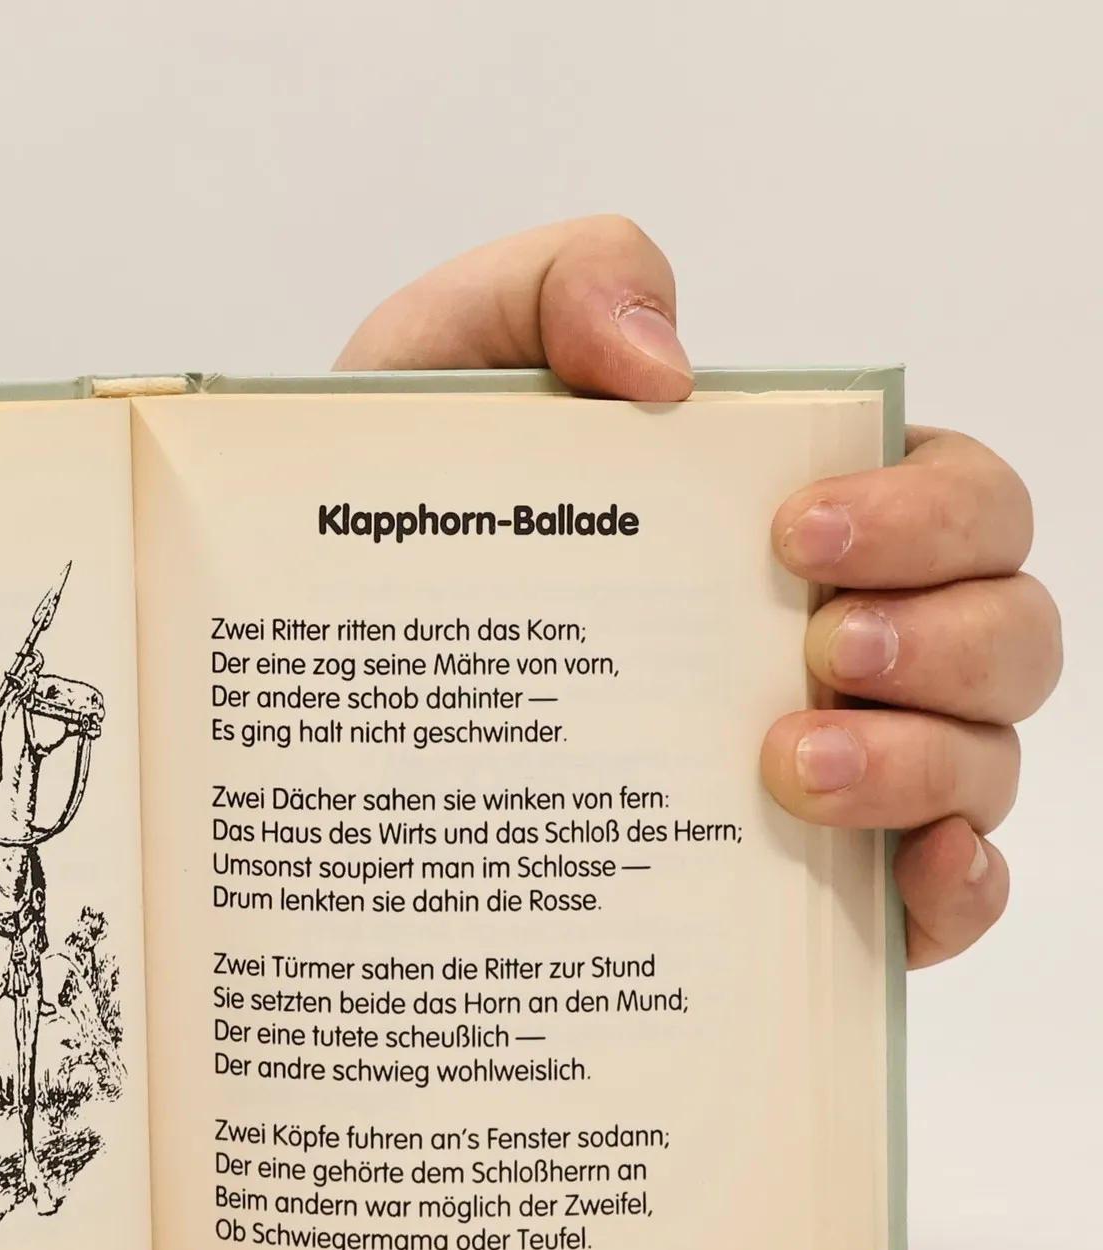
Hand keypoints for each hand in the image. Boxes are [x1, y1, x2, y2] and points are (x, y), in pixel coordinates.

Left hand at [336, 216, 1058, 965]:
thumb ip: (559, 286)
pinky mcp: (806, 887)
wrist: (312, 648)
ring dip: (924, 761)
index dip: (923, 509)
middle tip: (818, 648)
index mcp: (805, 514)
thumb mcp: (447, 363)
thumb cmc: (408, 508)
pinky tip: (907, 874)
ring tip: (788, 767)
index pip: (954, 495)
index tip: (797, 535)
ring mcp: (842, 768)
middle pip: (1003, 628)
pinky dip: (952, 891)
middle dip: (942, 635)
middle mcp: (846, 640)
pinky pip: (940, 898)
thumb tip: (666, 360)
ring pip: (982, 760)